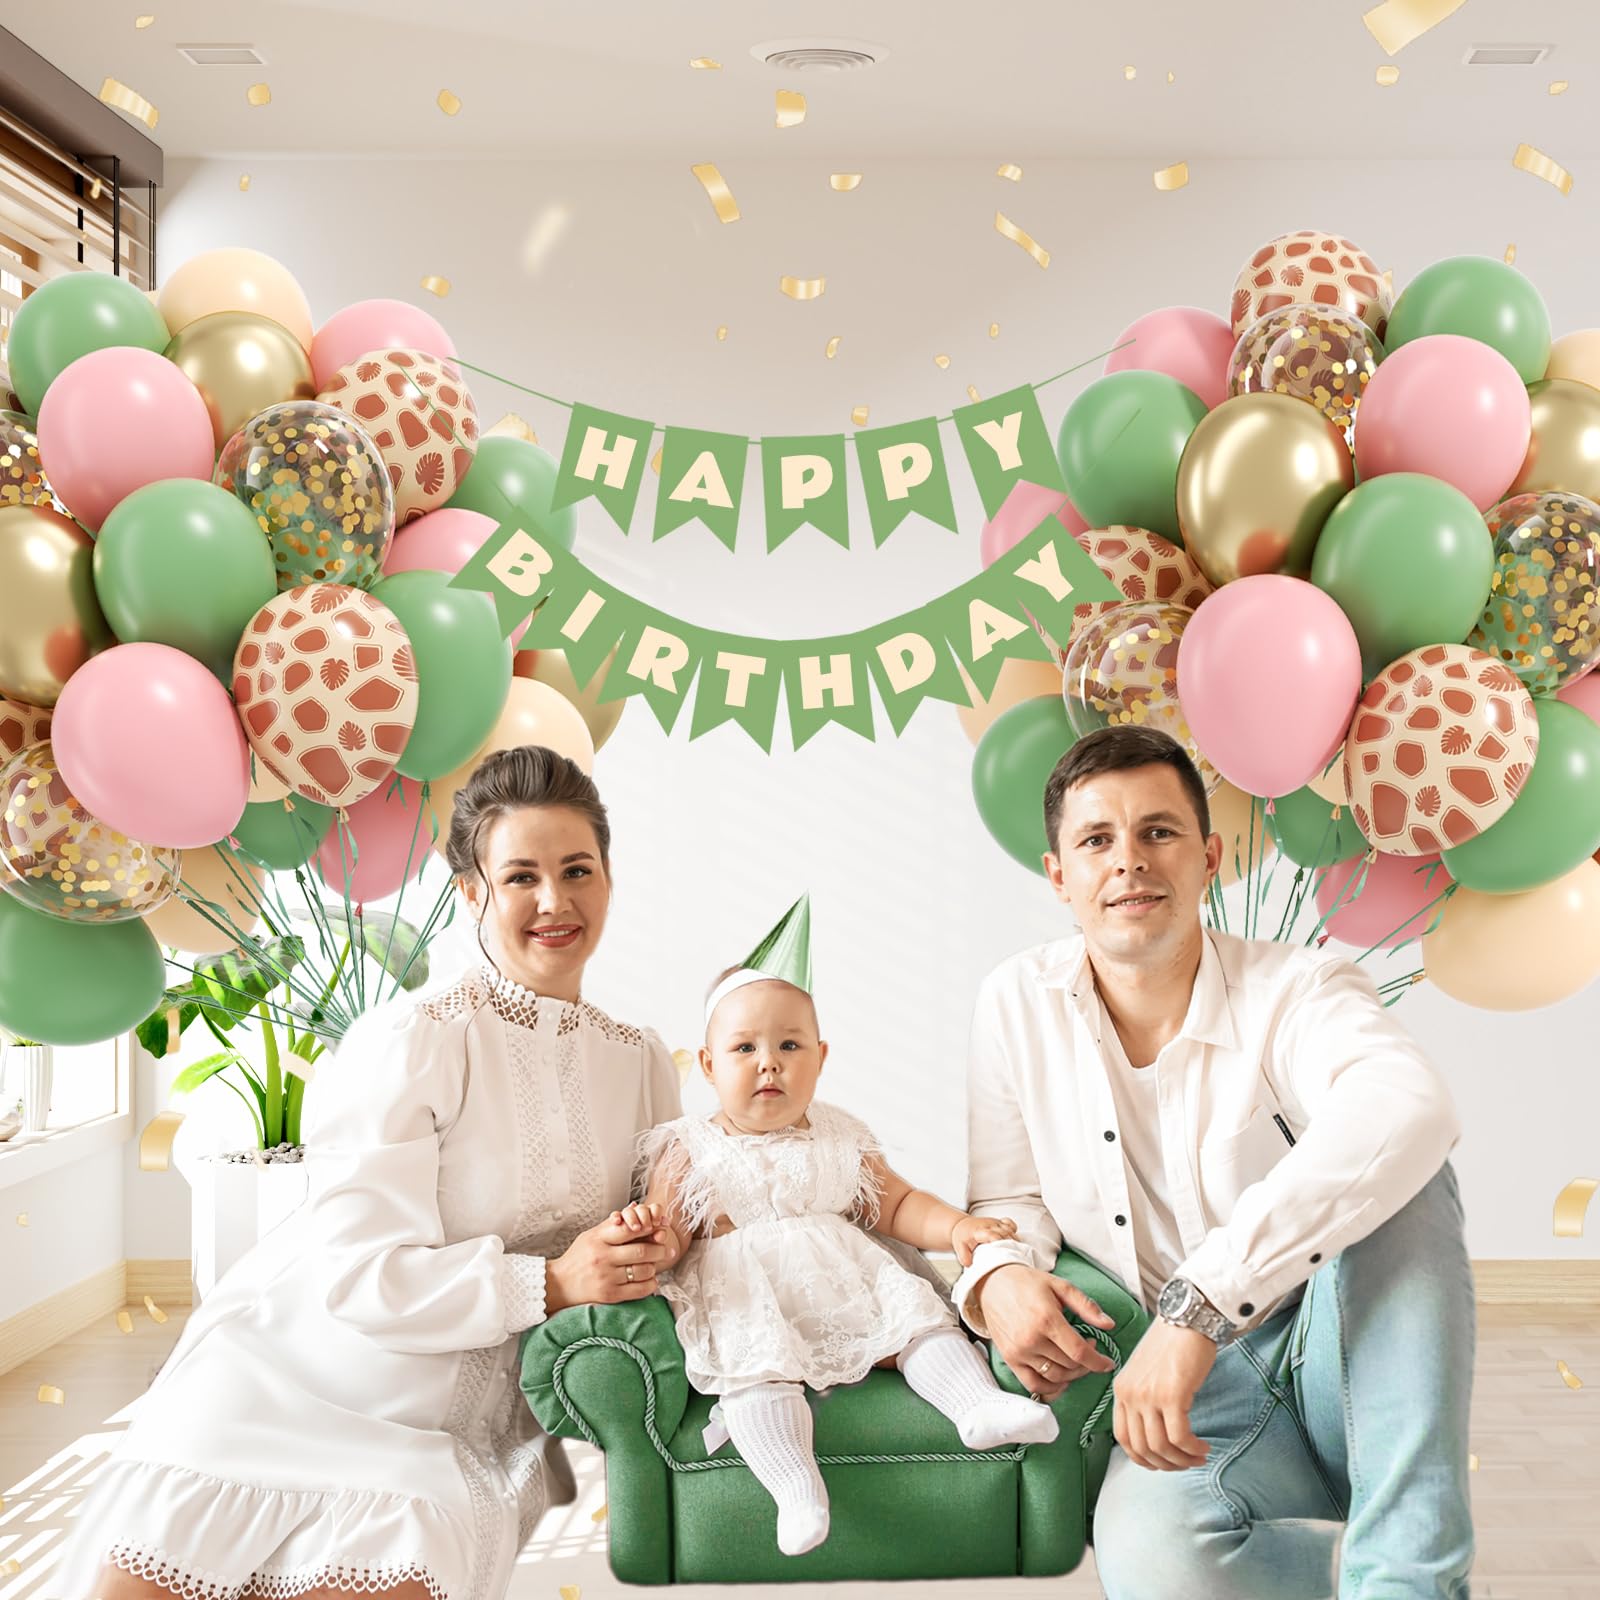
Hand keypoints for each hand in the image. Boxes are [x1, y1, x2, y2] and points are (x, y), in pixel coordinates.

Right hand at [545, 1204, 679, 1312]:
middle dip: (659, 1249)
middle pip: (641, 1251)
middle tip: (666, 1249)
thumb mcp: (591, 1235)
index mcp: (599, 1239)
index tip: (658, 1229)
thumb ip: (613, 1225)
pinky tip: (651, 1280)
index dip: (649, 1228)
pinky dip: (650, 1284)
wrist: (559, 1284)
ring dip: (655, 1267)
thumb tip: (637, 1208)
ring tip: (656, 1264)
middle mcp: (603, 1257)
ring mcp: (606, 1277)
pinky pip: (639, 1290)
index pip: (631, 1229)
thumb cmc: (578, 1256)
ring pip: (643, 1271)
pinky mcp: (609, 1295)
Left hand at [950, 1213, 1017, 1266]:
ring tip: (1016, 1252)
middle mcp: (988, 1225)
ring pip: (1009, 1229)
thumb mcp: (959, 1247)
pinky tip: (1014, 1240)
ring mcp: (995, 1223)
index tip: (1005, 1252)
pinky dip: (1014, 1231)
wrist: (962, 1225)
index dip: (999, 1242)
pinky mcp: (999, 1222)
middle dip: (1010, 1243)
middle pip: (1004, 1232)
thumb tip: (971, 1265)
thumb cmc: (962, 1237)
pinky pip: (1010, 1224)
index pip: (991, 1235)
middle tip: (1014, 1256)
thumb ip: (964, 1257)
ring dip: (1014, 1240)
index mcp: (978, 1231)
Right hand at [975, 1264, 1116, 1400]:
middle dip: (1086, 1364)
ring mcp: (1019, 1351)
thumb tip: (1109, 1324)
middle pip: (1069, 1366)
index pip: (1079, 1352)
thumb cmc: (1027, 1282)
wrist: (993, 1282)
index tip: (1108, 1363)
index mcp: (1046, 1319)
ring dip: (1072, 1375)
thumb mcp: (1060, 1286)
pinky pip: (1033, 1385)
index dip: (1098, 1361)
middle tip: (1089, 1351)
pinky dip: (1050, 1388)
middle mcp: (1032, 1339)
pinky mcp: (1010, 1359)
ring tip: (1076, 1362)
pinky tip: (1061, 1380)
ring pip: (1055, 1377)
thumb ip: (1086, 1306)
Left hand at [1111, 1317, 1216, 1471]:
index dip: (1142, 1458)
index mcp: (1121, 1389)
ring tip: (1199, 1455)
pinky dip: (1193, 1449)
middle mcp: (1130, 1394)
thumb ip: (1144, 1398)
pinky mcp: (1172, 1395)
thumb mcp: (1146, 1373)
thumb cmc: (1172, 1344)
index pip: (1123, 1438)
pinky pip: (1180, 1437)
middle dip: (1167, 1464)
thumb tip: (1156, 1433)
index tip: (1162, 1463)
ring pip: (1161, 1447)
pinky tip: (1204, 1446)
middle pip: (1142, 1448)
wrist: (1187, 1318)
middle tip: (1187, 1462)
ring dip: (1183, 1460)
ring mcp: (1149, 1395)